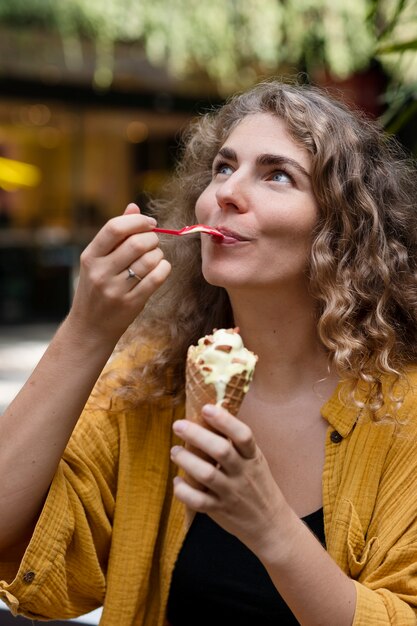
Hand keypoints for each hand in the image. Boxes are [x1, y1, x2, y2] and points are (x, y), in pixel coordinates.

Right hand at [68, 203, 170, 342]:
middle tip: (153, 242)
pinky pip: (156, 278)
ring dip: (159, 254)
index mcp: (90, 256)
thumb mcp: (97, 261)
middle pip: (136, 243)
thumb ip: (115, 234)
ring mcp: (115, 289)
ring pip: (149, 260)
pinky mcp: (131, 303)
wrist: (90, 327)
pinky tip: (160, 268)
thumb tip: (134, 207)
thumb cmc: (96, 288)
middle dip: (152, 238)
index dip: (137, 221)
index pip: (114, 228)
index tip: (149, 223)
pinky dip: (164, 269)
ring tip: (155, 257)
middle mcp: (100, 272)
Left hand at [171, 404, 287, 557]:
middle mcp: (243, 473)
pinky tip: (177, 481)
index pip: (243, 435)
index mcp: (252, 457)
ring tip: (174, 451)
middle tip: (178, 425)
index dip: (225, 420)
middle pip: (221, 451)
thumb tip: (213, 411)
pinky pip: (198, 501)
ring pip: (207, 474)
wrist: (270, 524)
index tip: (206, 408)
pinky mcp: (220, 510)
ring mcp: (231, 493)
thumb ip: (236, 443)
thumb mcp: (254, 460)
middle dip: (197, 435)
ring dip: (187, 460)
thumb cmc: (258, 485)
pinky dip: (184, 491)